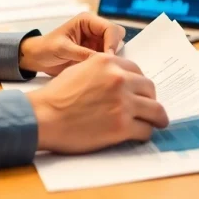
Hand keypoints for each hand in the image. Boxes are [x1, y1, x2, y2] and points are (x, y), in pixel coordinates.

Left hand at [18, 13, 125, 75]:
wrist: (37, 58)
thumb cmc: (45, 48)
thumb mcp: (63, 49)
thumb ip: (83, 53)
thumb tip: (101, 60)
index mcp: (87, 21)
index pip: (110, 28)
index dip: (112, 43)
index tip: (108, 57)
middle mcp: (94, 29)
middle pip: (117, 36)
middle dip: (114, 49)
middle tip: (107, 63)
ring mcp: (96, 42)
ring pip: (115, 48)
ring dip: (111, 58)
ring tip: (104, 68)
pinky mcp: (94, 54)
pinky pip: (107, 59)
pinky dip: (107, 65)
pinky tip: (101, 72)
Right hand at [25, 54, 168, 153]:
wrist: (43, 117)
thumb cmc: (56, 96)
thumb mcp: (80, 69)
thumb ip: (102, 70)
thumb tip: (119, 79)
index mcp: (108, 62)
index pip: (138, 71)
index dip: (139, 84)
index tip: (139, 93)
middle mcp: (119, 79)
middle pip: (150, 88)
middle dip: (149, 99)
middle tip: (147, 109)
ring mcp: (122, 103)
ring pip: (156, 110)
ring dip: (156, 118)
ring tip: (155, 123)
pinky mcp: (121, 127)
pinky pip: (145, 130)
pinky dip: (144, 134)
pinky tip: (137, 135)